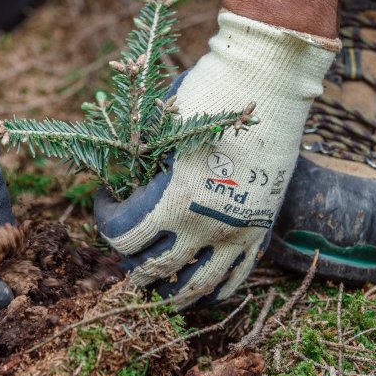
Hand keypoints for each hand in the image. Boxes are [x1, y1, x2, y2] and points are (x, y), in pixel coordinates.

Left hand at [94, 10, 337, 305]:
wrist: (270, 80)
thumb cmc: (208, 91)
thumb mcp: (164, 124)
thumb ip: (143, 158)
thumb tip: (124, 176)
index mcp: (174, 199)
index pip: (124, 236)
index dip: (104, 221)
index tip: (105, 201)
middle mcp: (204, 225)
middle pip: (155, 268)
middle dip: (133, 267)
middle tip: (125, 257)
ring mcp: (236, 232)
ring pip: (197, 285)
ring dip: (172, 294)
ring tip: (159, 293)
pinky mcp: (260, 229)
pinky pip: (237, 275)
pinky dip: (217, 290)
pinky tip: (204, 294)